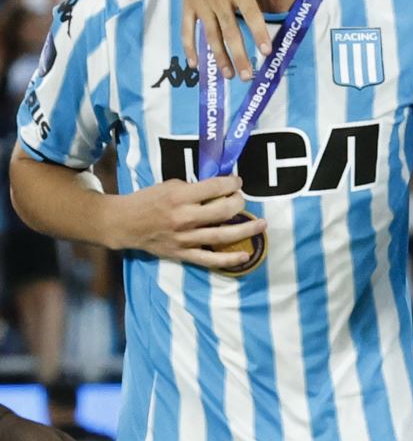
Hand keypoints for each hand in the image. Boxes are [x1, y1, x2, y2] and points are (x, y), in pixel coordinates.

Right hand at [106, 176, 267, 268]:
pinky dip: (229, 259)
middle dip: (239, 202)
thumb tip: (220, 189)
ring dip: (246, 230)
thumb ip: (194, 188)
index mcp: (179, 197)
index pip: (214, 188)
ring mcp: (184, 238)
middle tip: (242, 199)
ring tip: (261, 225)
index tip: (237, 181)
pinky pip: (210, 259)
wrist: (123, 223)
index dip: (231, 183)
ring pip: (222, 236)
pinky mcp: (182, 253)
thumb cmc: (147, 200)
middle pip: (223, 211)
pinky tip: (246, 256)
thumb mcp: (168, 185)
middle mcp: (184, 218)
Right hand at [178, 0, 303, 79]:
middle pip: (230, 31)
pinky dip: (189, 47)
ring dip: (219, 57)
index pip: (251, 14)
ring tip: (230, 75)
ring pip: (210, 35)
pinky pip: (187, 29)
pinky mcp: (187, 5)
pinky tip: (195, 65)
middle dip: (239, 55)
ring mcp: (200, 3)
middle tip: (248, 76)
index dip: (258, 32)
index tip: (266, 51)